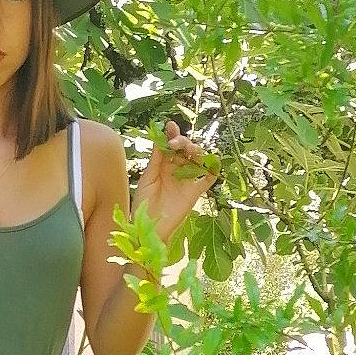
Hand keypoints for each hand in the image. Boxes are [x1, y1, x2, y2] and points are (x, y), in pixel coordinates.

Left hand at [134, 118, 219, 238]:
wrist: (147, 228)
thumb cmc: (142, 204)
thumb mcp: (147, 179)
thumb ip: (156, 161)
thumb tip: (160, 140)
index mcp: (164, 165)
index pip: (171, 146)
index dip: (172, 135)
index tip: (170, 126)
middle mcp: (177, 170)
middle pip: (186, 150)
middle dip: (182, 142)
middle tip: (174, 143)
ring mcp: (186, 180)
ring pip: (198, 160)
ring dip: (195, 151)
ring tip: (187, 150)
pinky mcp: (194, 193)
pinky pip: (208, 180)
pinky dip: (212, 170)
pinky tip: (212, 164)